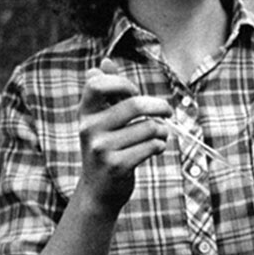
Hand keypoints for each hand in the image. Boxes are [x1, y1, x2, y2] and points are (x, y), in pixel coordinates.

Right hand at [77, 57, 170, 211]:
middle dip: (159, 106)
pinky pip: (150, 146)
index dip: (122, 83)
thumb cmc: (105, 149)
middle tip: (167, 111)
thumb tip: (104, 62)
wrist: (98, 192)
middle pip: (133, 104)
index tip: (134, 93)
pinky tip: (156, 148)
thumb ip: (106, 92)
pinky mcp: (116, 166)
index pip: (97, 84)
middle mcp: (89, 129)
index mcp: (85, 113)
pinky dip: (159, 145)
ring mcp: (102, 149)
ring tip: (160, 135)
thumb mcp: (101, 120)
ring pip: (148, 127)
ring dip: (161, 130)